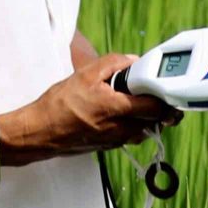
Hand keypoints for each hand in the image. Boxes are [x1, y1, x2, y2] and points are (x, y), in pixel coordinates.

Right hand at [3, 56, 176, 159]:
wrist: (40, 132)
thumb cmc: (59, 105)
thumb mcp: (85, 74)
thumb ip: (113, 63)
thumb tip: (133, 61)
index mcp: (117, 109)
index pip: (158, 107)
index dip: (167, 96)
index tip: (165, 85)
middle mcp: (122, 129)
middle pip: (157, 120)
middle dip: (161, 106)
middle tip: (156, 91)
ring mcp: (117, 140)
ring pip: (146, 129)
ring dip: (149, 116)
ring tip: (139, 101)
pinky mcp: (111, 146)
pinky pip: (132, 135)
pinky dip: (135, 124)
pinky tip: (123, 113)